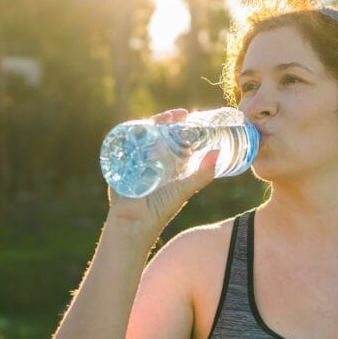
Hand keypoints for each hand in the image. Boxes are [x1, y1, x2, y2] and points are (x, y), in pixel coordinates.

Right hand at [106, 108, 219, 239]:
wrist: (134, 224)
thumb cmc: (160, 210)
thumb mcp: (184, 189)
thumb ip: (202, 174)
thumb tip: (219, 153)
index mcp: (165, 165)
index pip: (171, 138)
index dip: (177, 125)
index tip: (186, 114)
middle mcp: (150, 160)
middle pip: (155, 133)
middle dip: (164, 121)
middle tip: (176, 114)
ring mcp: (133, 161)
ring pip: (139, 136)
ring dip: (147, 125)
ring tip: (158, 119)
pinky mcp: (119, 164)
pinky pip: (122, 145)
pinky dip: (127, 134)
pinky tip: (136, 127)